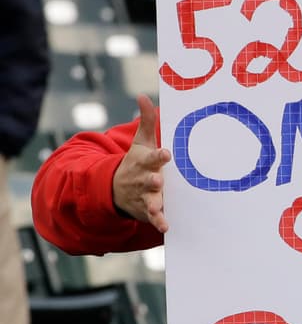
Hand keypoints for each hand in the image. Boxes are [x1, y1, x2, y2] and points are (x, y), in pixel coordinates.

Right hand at [111, 94, 170, 232]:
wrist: (114, 188)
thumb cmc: (135, 162)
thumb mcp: (140, 142)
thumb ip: (145, 121)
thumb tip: (143, 95)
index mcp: (143, 162)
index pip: (151, 157)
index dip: (158, 156)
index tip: (165, 153)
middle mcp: (142, 179)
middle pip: (148, 180)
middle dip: (152, 180)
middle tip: (158, 180)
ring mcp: (143, 196)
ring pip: (148, 200)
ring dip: (153, 203)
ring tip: (157, 206)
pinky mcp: (147, 210)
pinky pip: (153, 218)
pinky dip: (158, 222)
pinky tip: (165, 228)